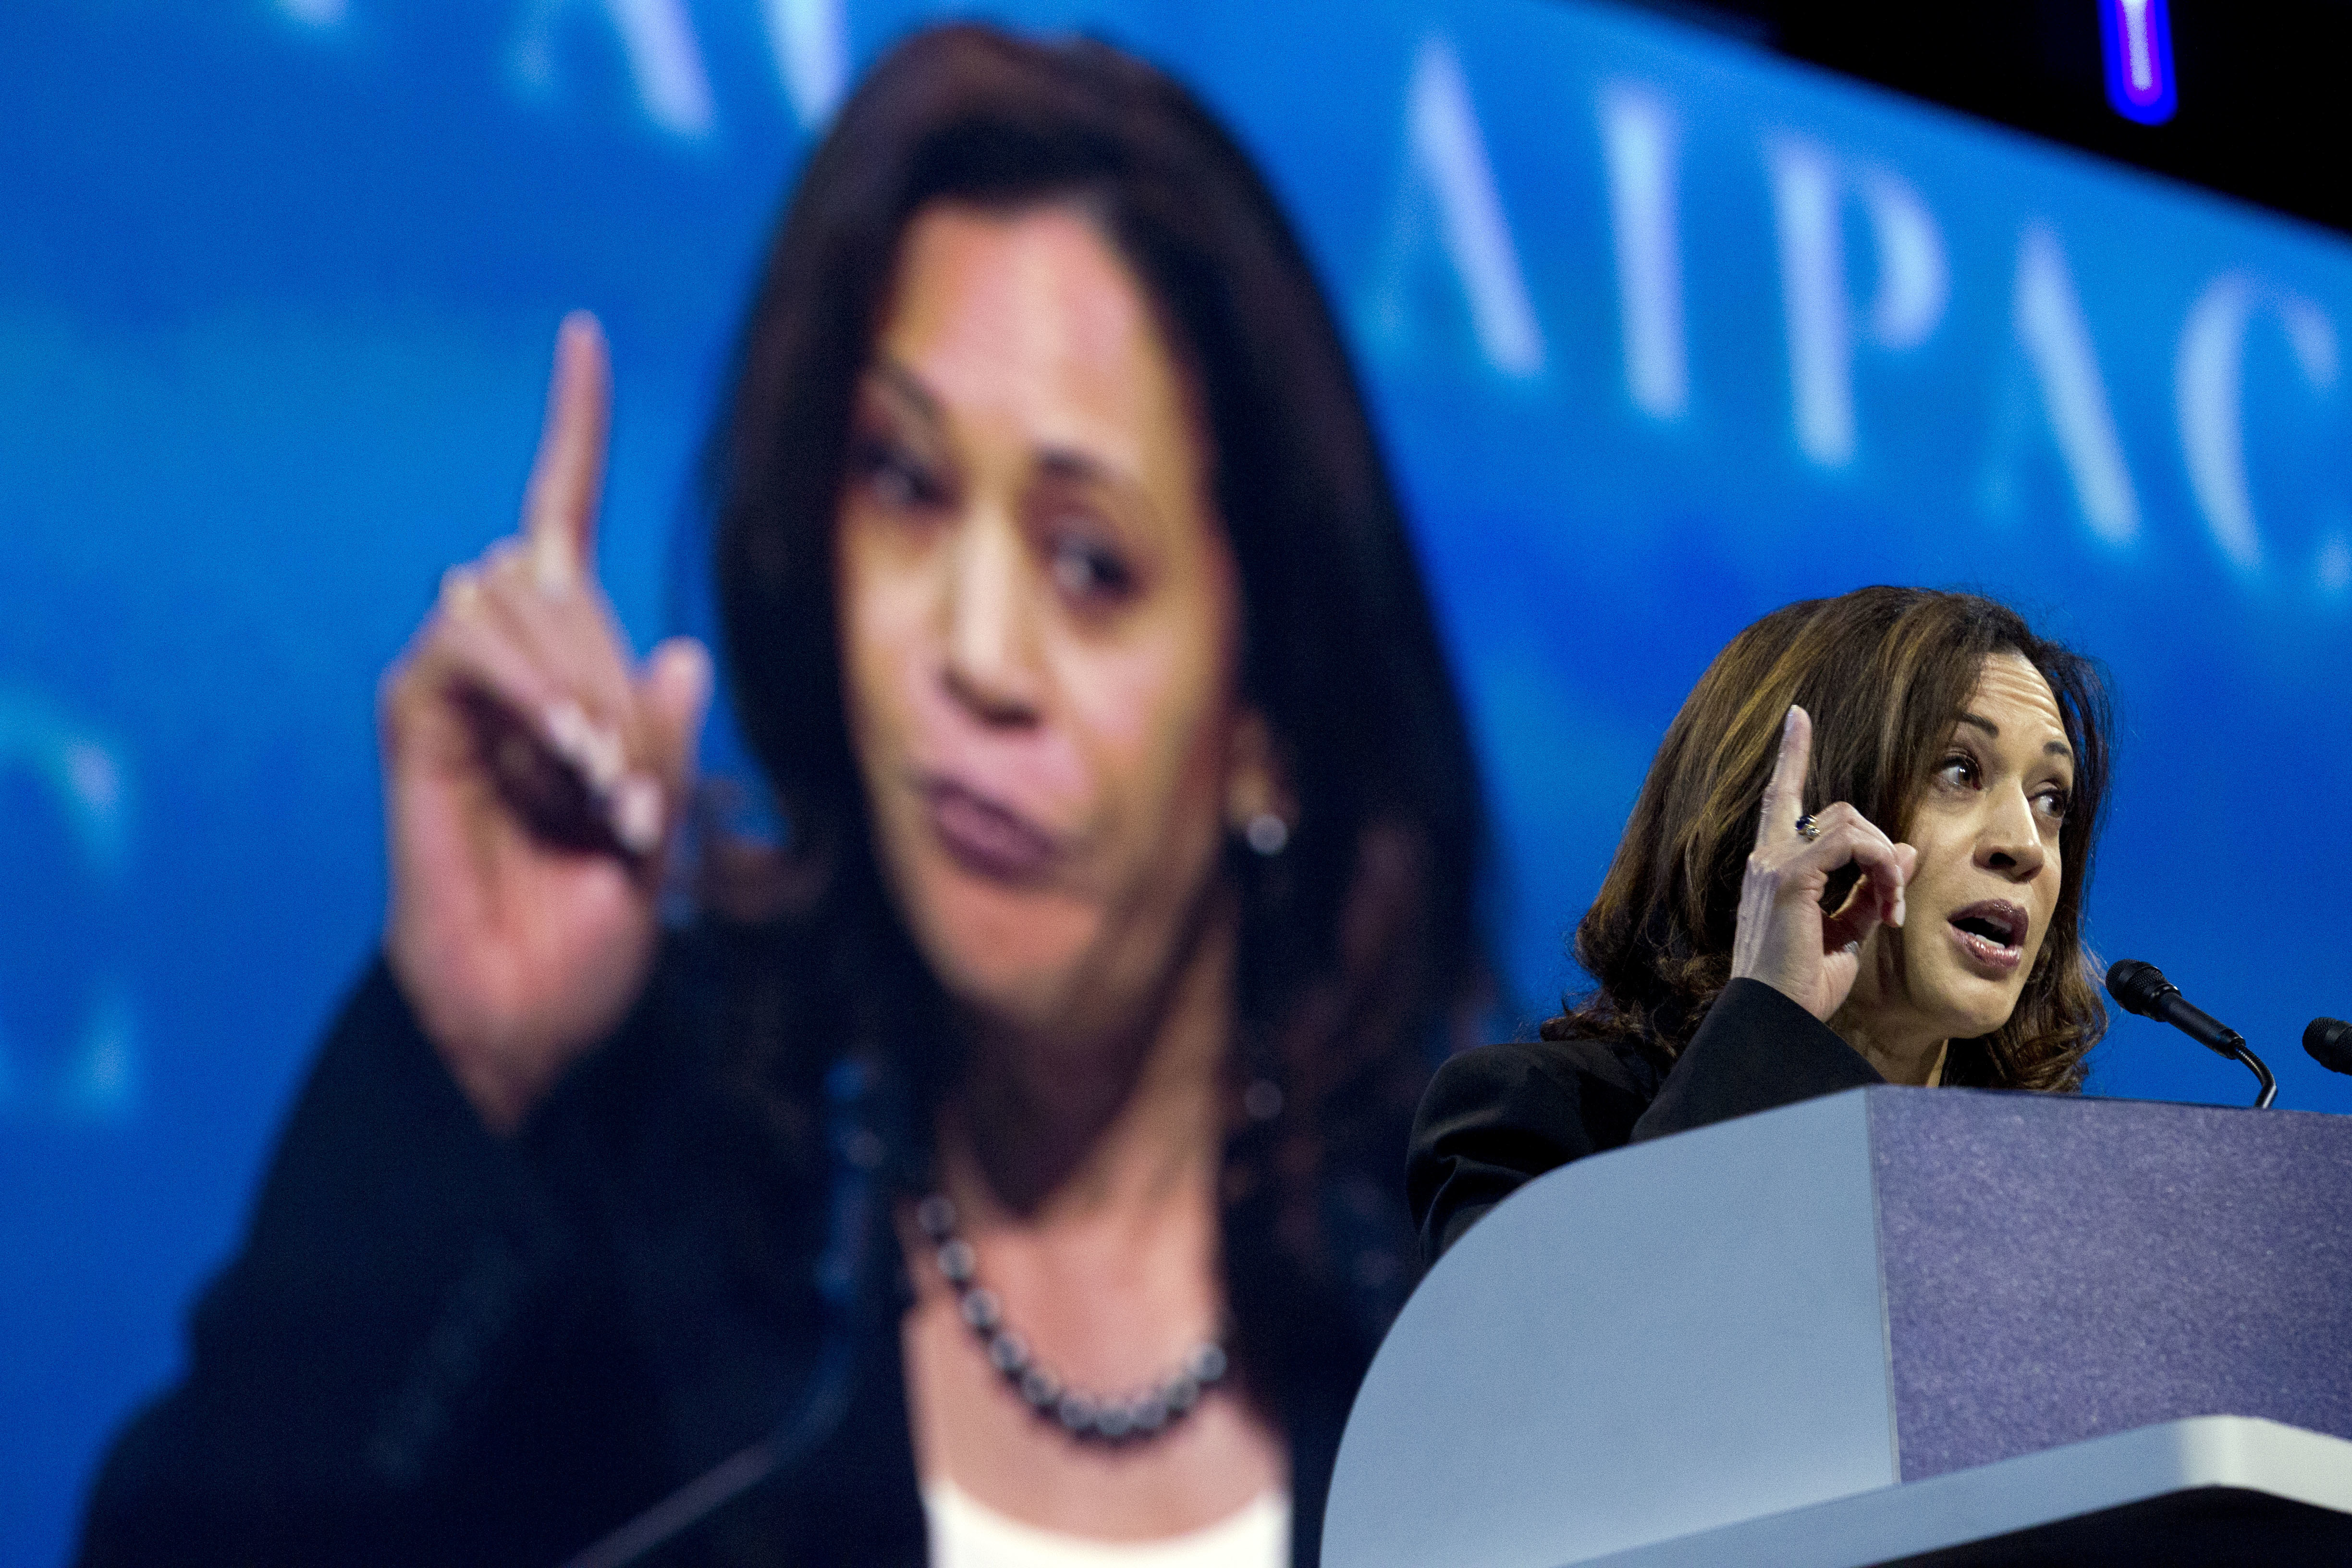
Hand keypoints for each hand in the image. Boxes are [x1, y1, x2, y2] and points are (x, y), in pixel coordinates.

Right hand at [381, 314, 711, 1132]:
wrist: (525, 1017)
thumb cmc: (596, 936)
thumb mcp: (666, 836)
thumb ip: (672, 745)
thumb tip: (682, 651)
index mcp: (576, 673)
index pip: (562, 520)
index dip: (572, 427)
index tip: (583, 337)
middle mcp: (513, 664)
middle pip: (560, 574)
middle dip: (619, 675)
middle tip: (641, 792)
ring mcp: (456, 686)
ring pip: (515, 600)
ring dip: (579, 688)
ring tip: (605, 788)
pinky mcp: (412, 716)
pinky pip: (464, 643)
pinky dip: (529, 690)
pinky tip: (564, 760)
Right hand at [1728, 705, 1917, 1022]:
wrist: (1777, 1021)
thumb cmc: (1802, 986)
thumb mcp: (1847, 934)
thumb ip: (1871, 891)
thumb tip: (1905, 850)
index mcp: (1775, 869)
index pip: (1781, 797)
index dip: (1791, 754)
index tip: (1797, 717)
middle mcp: (1768, 859)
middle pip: (1839, 811)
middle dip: (1882, 847)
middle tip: (1893, 902)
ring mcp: (1774, 865)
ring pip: (1850, 821)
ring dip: (1885, 862)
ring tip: (1890, 909)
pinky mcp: (1789, 878)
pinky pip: (1853, 844)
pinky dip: (1882, 870)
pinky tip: (1887, 908)